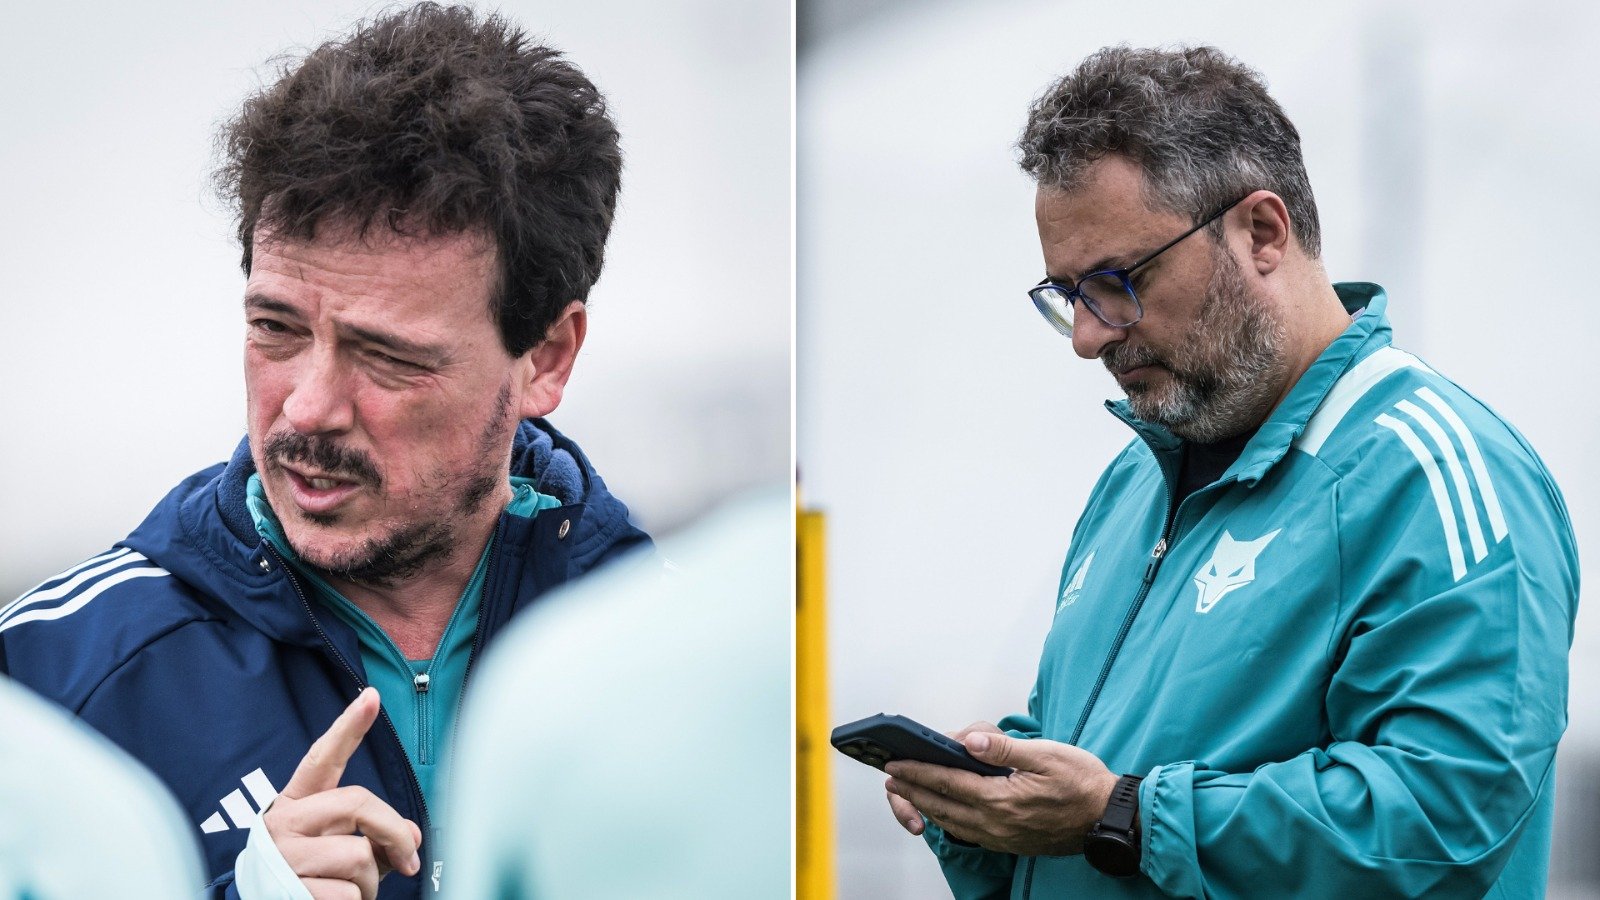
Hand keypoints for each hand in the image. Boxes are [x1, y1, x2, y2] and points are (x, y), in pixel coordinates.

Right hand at [265, 688, 422, 899]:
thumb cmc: (308, 874)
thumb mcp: (339, 846)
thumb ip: (376, 833)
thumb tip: (413, 838)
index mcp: (297, 803)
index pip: (322, 758)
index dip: (348, 727)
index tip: (370, 697)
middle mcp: (286, 823)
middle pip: (359, 804)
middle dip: (395, 834)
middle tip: (409, 860)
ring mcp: (285, 858)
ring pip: (360, 856)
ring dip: (372, 883)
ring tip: (351, 890)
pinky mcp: (291, 892)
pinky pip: (349, 895)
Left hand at [885, 729, 1116, 856]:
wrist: (1110, 819)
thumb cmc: (1083, 783)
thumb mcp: (1047, 754)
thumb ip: (1004, 748)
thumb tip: (968, 739)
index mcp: (1000, 798)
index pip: (947, 782)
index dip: (917, 772)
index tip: (895, 764)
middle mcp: (996, 823)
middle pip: (942, 806)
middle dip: (913, 791)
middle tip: (891, 780)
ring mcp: (1003, 837)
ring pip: (953, 823)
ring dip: (928, 807)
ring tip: (910, 795)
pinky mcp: (1011, 843)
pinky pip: (970, 833)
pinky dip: (950, 822)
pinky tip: (946, 813)